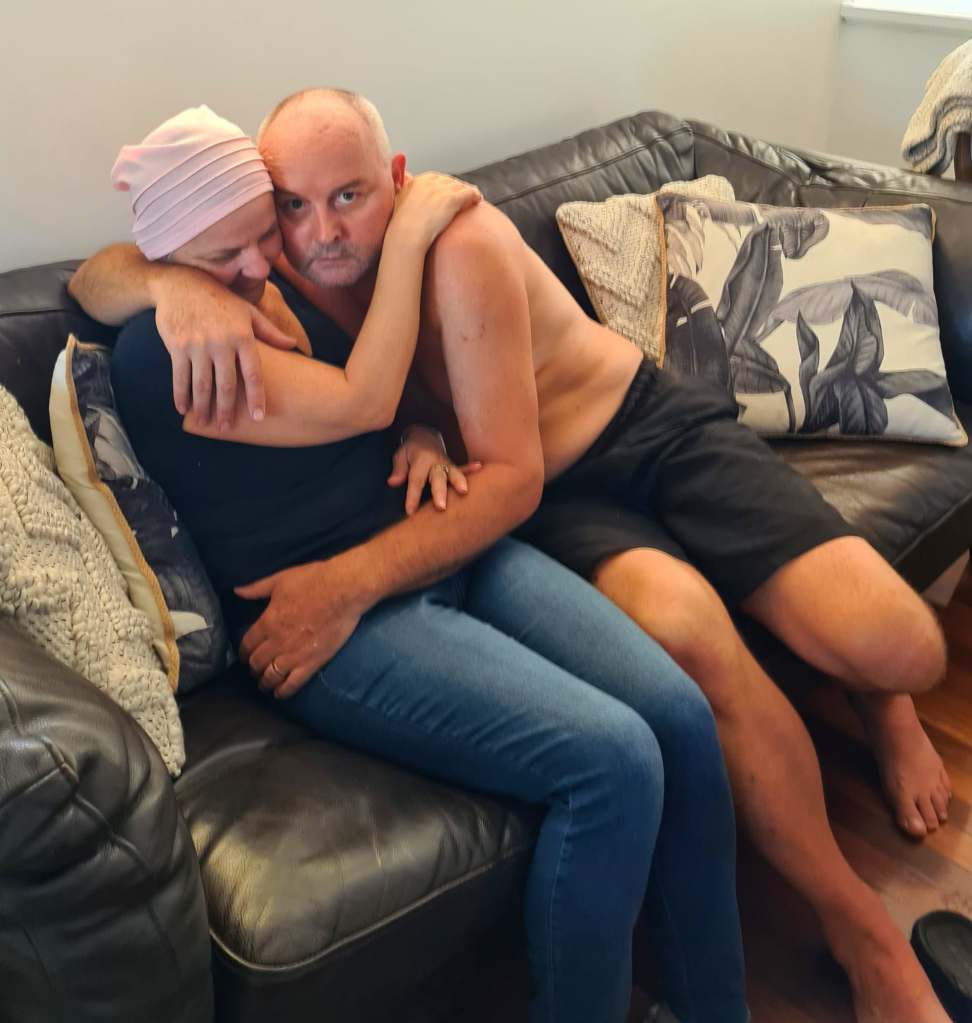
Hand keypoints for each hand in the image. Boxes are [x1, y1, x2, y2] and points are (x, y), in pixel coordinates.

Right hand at [155, 270, 297, 429]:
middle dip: (228, 411)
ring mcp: (198, 345)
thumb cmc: (219, 299)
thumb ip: (271, 332)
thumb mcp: (248, 311)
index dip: (257, 397)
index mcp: (243, 336)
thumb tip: (295, 345)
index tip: (259, 417)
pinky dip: (181, 395)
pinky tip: (183, 409)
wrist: (180, 282)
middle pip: (227, 385)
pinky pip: (180, 376)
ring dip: (204, 408)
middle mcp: (221, 343)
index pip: (253, 374)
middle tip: (227, 429)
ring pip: (202, 385)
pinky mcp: (177, 346)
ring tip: (207, 423)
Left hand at [235, 560, 366, 697]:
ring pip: (271, 676)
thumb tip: (236, 591)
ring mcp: (294, 655)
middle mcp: (277, 642)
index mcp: (267, 622)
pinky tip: (279, 694)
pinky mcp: (313, 662)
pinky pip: (293, 683)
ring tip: (265, 684)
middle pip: (257, 662)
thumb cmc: (313, 580)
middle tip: (255, 670)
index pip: (247, 644)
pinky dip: (283, 691)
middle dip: (253, 668)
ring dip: (265, 682)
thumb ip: (257, 588)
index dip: (243, 652)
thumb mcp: (280, 580)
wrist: (343, 590)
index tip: (245, 655)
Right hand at [388, 172, 482, 251]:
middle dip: (457, 188)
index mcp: (417, 181)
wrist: (406, 235)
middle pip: (450, 181)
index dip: (445, 186)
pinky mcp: (452, 199)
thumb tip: (403, 184)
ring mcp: (441, 190)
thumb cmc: (400, 227)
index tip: (449, 193)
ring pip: (460, 186)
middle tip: (464, 196)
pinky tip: (478, 200)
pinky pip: (469, 193)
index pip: (436, 179)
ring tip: (473, 198)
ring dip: (467, 191)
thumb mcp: (397, 202)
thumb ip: (402, 190)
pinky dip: (475, 195)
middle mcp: (430, 182)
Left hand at [388, 425, 482, 514]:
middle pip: (437, 479)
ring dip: (459, 482)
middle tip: (441, 507)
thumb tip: (393, 482)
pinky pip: (463, 467)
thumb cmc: (410, 451)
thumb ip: (398, 469)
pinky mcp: (453, 466)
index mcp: (420, 461)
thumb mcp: (400, 456)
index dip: (413, 496)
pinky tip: (480, 467)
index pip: (416, 480)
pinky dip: (471, 468)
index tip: (410, 512)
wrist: (424, 436)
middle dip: (440, 493)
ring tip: (464, 492)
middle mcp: (435, 462)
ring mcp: (446, 464)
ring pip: (453, 473)